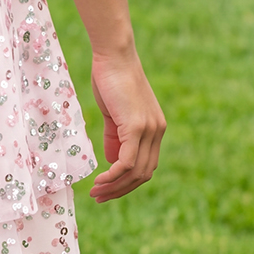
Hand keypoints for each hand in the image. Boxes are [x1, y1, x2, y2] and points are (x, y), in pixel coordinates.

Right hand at [89, 47, 165, 201]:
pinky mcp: (137, 127)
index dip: (127, 182)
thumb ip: (115, 137)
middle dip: (120, 190)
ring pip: (136, 172)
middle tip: (99, 197)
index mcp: (155, 129)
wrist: (114, 56)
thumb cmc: (110, 79)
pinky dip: (113, 175)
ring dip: (115, 186)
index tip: (107, 189)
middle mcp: (157, 132)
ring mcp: (149, 130)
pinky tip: (100, 180)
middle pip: (143, 174)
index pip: (146, 166)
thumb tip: (112, 162)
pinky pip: (127, 161)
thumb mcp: (114, 113)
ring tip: (96, 192)